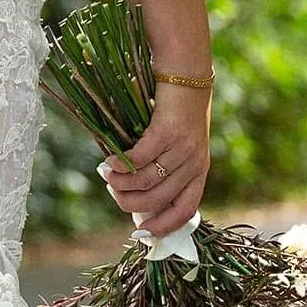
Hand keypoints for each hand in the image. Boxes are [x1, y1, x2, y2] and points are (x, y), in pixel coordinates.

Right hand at [99, 81, 210, 237]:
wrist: (185, 73)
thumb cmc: (176, 111)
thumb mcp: (178, 145)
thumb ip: (163, 170)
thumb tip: (134, 196)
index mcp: (199, 171)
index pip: (186, 211)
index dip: (163, 226)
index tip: (141, 233)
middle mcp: (194, 163)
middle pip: (159, 200)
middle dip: (130, 202)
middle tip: (113, 191)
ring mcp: (183, 148)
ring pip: (146, 181)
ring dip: (121, 183)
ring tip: (107, 175)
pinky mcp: (168, 131)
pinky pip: (139, 158)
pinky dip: (120, 163)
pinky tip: (109, 161)